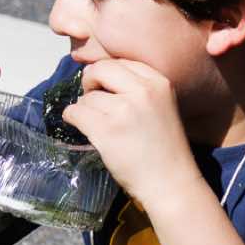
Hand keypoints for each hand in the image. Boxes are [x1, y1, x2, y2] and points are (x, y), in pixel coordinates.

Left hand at [63, 59, 200, 207]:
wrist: (171, 183)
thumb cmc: (165, 148)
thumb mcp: (162, 106)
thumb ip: (139, 88)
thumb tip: (99, 75)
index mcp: (159, 82)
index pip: (121, 62)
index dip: (109, 74)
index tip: (108, 90)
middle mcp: (143, 91)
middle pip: (101, 69)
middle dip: (91, 82)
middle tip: (95, 100)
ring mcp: (124, 110)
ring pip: (87, 96)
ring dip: (86, 109)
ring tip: (98, 124)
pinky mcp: (106, 130)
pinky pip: (76, 112)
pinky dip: (72, 118)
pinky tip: (83, 127)